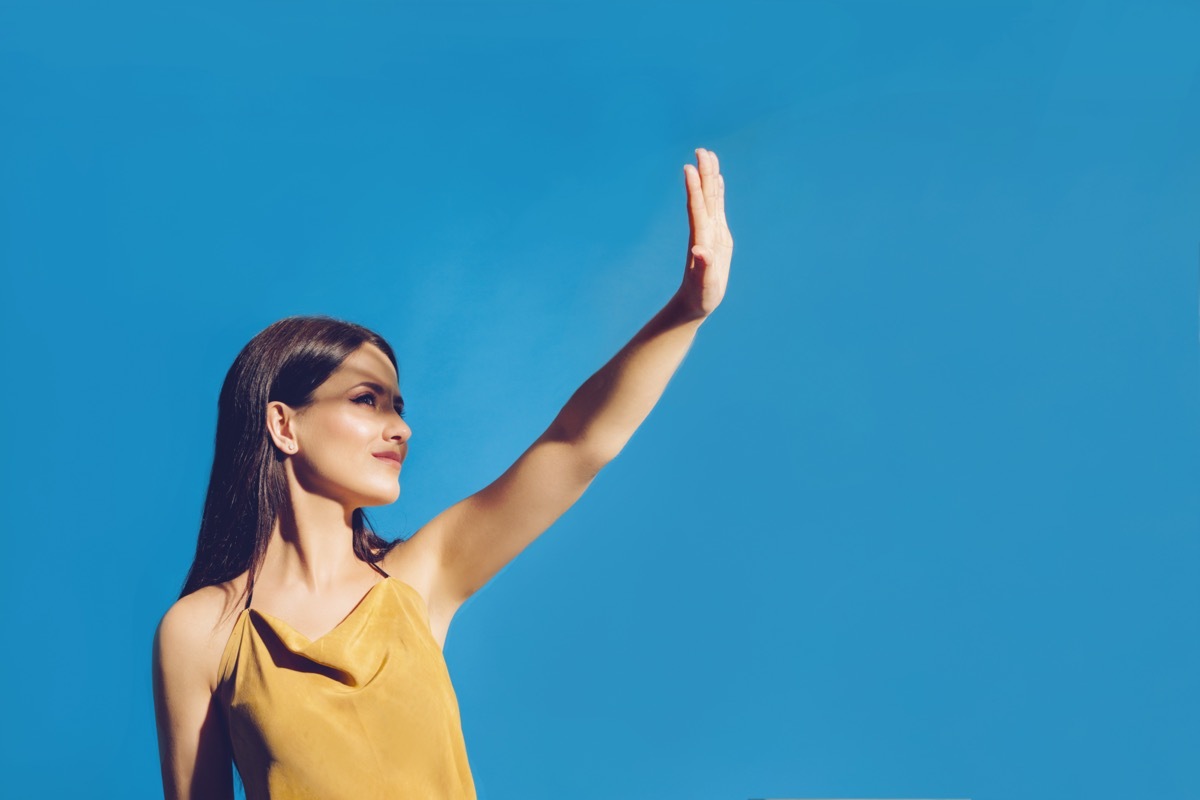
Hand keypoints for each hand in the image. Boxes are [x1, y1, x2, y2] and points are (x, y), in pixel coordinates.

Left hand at [678, 147, 732, 319]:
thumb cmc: (701, 295)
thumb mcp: (704, 283)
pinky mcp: (718, 235)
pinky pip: (718, 209)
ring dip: (710, 177)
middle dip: (704, 174)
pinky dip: (718, 193)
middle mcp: (704, 230)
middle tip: (702, 150)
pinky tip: (718, 180)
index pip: (697, 209)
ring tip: (709, 155)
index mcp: (701, 238)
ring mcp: (711, 231)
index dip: (694, 189)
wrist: (696, 301)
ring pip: (711, 199)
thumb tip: (701, 251)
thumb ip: (704, 267)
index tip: (690, 168)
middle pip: (704, 197)